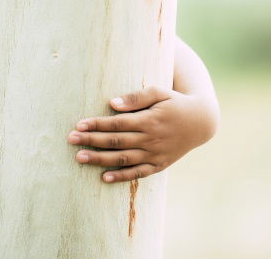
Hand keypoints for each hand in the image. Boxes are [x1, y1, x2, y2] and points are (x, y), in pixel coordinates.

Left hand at [66, 85, 218, 183]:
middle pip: (116, 142)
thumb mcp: (159, 92)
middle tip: (70, 140)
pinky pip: (138, 173)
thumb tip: (112, 103)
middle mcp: (151, 139)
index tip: (79, 125)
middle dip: (91, 141)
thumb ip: (136, 97)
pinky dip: (121, 176)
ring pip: (123, 159)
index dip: (97, 124)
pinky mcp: (159, 165)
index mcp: (149, 120)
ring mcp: (155, 155)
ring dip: (100, 159)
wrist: (200, 122)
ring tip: (79, 158)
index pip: (117, 124)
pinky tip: (104, 177)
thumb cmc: (175, 102)